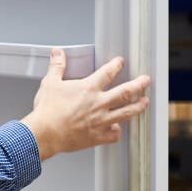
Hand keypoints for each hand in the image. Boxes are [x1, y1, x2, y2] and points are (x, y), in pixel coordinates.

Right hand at [20, 49, 150, 160]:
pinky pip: (114, 134)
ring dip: (138, 106)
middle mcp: (98, 104)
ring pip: (126, 112)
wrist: (45, 133)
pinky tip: (117, 128)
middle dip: (139, 84)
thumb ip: (57, 67)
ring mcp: (101, 121)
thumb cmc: (47, 110)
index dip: (116, 65)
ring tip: (145, 102)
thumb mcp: (50, 83)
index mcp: (88, 89)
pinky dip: (117, 131)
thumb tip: (57, 53)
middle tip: (146, 80)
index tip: (120, 62)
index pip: (107, 73)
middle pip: (126, 92)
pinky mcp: (98, 136)